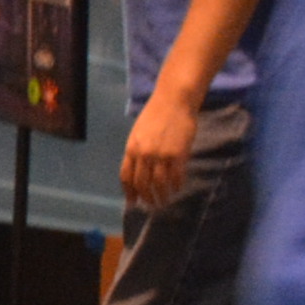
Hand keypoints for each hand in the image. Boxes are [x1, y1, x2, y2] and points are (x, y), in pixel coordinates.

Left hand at [120, 83, 197, 211]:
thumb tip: (139, 170)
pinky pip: (176, 176)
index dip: (129, 192)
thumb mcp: (139, 132)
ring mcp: (160, 155)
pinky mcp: (177, 154)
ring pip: (159, 184)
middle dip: (146, 197)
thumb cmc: (156, 114)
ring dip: (162, 195)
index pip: (126, 176)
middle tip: (152, 205)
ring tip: (165, 201)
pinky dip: (176, 185)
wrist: (174, 100)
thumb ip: (137, 150)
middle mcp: (143, 154)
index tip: (133, 202)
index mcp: (131, 148)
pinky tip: (178, 188)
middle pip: (142, 183)